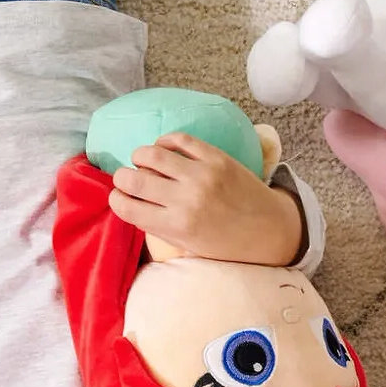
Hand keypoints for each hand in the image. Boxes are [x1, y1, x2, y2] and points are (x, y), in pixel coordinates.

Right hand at [108, 133, 303, 265]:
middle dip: (122, 178)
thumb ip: (159, 226)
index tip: (119, 198)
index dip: (116, 200)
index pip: (127, 207)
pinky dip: (165, 141)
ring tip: (142, 162)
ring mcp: (201, 174)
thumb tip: (132, 203)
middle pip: (133, 179)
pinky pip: (180, 139)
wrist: (269, 229)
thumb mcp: (188, 246)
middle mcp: (186, 199)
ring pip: (152, 154)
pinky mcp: (216, 157)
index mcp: (176, 226)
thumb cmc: (225, 244)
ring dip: (139, 156)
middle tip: (126, 179)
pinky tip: (164, 150)